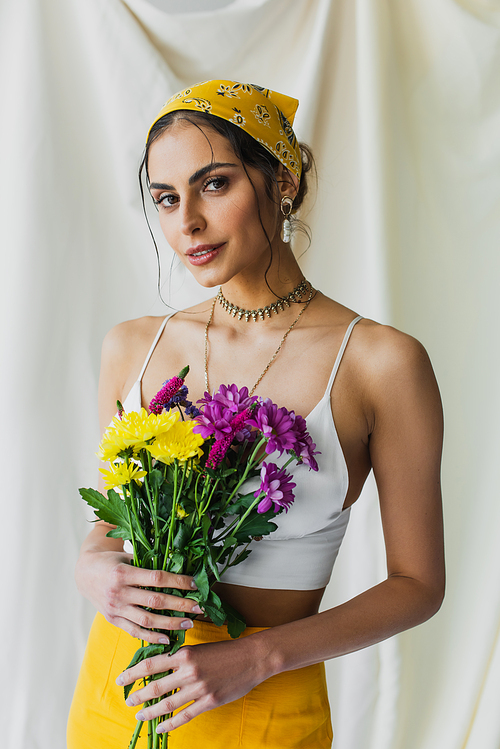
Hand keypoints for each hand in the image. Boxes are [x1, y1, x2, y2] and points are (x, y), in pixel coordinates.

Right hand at [76, 543, 201, 642]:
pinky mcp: (112, 620)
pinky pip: (134, 631)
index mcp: (123, 572)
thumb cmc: (111, 560)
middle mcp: (118, 592)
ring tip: (189, 623)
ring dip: (170, 623)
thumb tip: (179, 565)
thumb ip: (147, 563)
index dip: (178, 582)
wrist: (84, 573)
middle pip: (155, 601)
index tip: (195, 584)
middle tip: (199, 607)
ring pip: (147, 620)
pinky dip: (152, 637)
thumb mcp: (127, 556)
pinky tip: (167, 638)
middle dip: (180, 605)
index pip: (156, 578)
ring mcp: (115, 608)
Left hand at [117, 635, 270, 731]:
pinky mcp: (209, 701)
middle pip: (156, 686)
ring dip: (151, 712)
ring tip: (140, 715)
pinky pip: (185, 716)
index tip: (121, 680)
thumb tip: (159, 666)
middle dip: (138, 695)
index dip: (133, 673)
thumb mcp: (199, 648)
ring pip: (168, 704)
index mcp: (185, 654)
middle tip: (128, 701)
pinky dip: (170, 724)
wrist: (251, 657)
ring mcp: (199, 688)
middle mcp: (189, 671)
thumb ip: (180, 658)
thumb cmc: (225, 651)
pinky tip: (161, 728)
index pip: (151, 665)